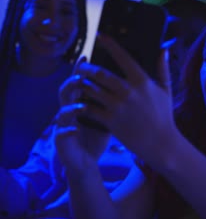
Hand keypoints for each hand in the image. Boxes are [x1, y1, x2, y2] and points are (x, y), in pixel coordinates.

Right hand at [54, 56, 109, 173]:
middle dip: (73, 82)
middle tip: (81, 76)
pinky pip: (61, 134)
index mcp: (80, 102)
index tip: (86, 57)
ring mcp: (63, 125)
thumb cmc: (96, 136)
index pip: (80, 82)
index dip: (80, 69)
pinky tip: (74, 129)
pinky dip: (67, 130)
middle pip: (66, 91)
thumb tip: (130, 82)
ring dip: (70, 106)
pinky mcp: (61, 141)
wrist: (85, 161)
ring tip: (80, 104)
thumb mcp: (107, 116)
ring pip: (62, 111)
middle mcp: (69, 110)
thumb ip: (113, 100)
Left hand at [79, 36, 177, 167]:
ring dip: (83, 84)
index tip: (99, 35)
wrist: (161, 144)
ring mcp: (118, 106)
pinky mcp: (110, 121)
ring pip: (93, 90)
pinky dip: (83, 104)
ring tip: (78, 82)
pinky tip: (79, 101)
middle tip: (81, 66)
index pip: (123, 57)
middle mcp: (128, 92)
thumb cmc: (164, 117)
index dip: (109, 44)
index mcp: (142, 82)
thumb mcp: (166, 91)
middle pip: (100, 73)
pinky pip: (91, 108)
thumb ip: (163, 68)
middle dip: (87, 68)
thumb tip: (163, 49)